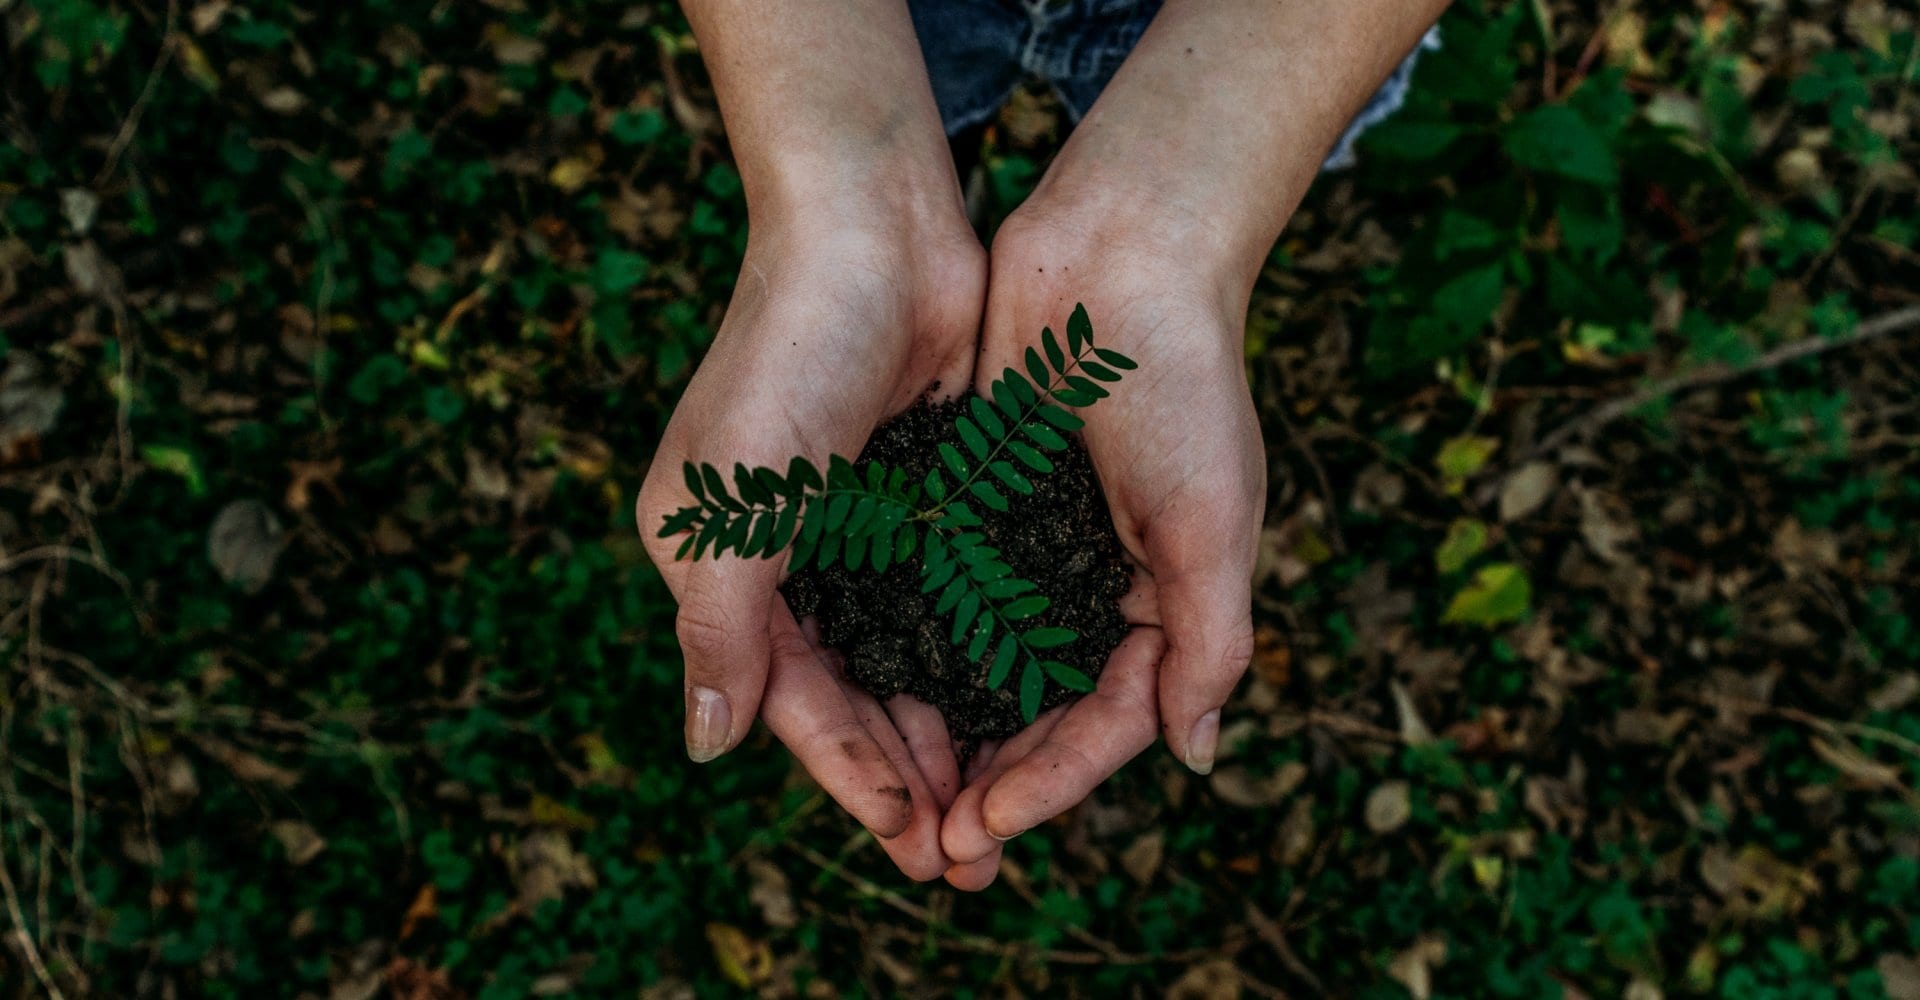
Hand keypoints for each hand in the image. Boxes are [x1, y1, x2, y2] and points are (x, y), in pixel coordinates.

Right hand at [637, 204, 984, 880]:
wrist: (874, 225)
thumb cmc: (788, 352)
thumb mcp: (734, 500)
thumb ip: (720, 626)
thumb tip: (706, 747)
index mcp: (721, 564)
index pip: (789, 697)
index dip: (848, 773)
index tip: (910, 838)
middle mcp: (787, 557)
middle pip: (852, 694)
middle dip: (906, 776)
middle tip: (967, 857)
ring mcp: (860, 529)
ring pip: (907, 659)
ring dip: (948, 732)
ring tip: (999, 808)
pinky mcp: (924, 497)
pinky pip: (951, 601)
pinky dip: (978, 658)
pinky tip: (1022, 708)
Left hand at [937, 205, 1263, 889]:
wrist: (1121, 250)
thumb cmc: (1182, 382)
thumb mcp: (1212, 520)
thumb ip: (1209, 641)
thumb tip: (1194, 757)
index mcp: (1163, 601)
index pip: (1106, 722)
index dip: (1051, 783)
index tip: (987, 825)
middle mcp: (1094, 585)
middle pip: (1038, 712)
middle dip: (991, 781)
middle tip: (933, 847)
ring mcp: (1032, 546)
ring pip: (980, 666)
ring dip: (944, 732)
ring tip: (895, 796)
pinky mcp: (975, 501)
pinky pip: (940, 593)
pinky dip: (912, 645)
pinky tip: (866, 689)